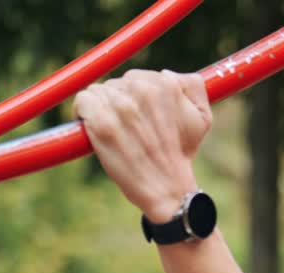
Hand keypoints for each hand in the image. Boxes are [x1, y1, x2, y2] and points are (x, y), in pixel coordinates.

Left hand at [74, 70, 212, 221]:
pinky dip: (82, 112)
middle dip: (117, 103)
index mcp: (165, 84)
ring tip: (111, 131)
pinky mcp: (102, 123)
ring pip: (98, 91)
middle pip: (115, 84)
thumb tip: (167, 73)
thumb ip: (192, 86)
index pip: (135, 78)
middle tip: (125, 128)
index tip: (135, 115)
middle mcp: (141, 91)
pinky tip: (90, 126)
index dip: (133, 98)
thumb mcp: (201, 116)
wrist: (168, 188)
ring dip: (101, 109)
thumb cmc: (181, 154)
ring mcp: (120, 107)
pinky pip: (82, 101)